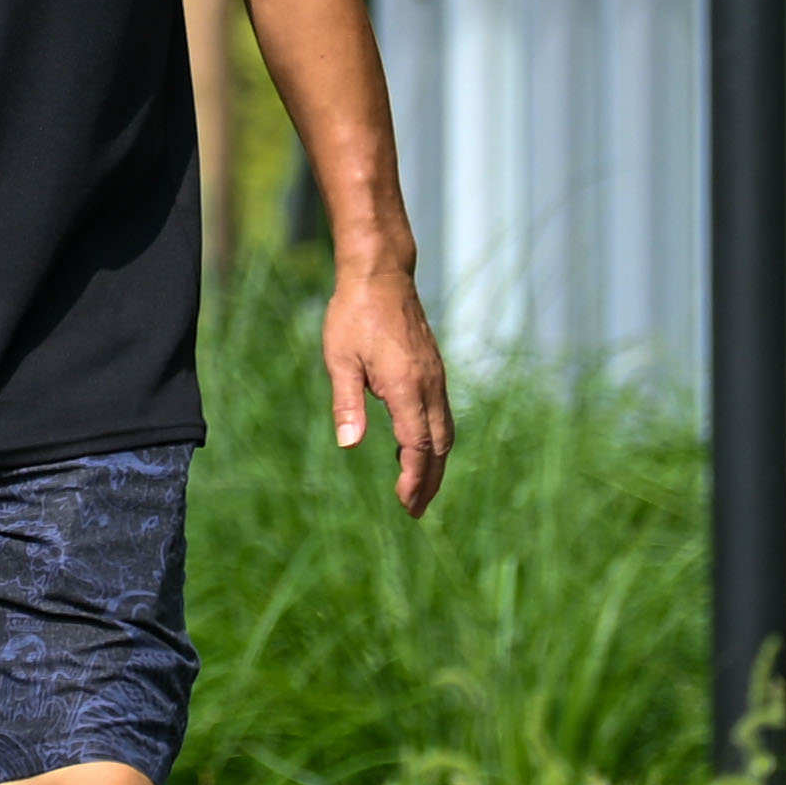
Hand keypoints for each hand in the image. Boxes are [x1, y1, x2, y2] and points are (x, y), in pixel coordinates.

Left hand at [322, 255, 453, 515]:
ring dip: (435, 464)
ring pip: (446, 431)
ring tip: (419, 488)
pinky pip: (442, 414)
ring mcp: (436, 377)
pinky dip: (435, 440)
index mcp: (406, 387)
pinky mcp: (434, 369)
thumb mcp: (340, 360)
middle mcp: (429, 385)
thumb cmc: (353, 314)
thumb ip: (347, 404)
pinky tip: (418, 447)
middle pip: (439, 447)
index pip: (417, 446)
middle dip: (428, 481)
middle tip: (415, 510)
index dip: (413, 478)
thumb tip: (349, 445)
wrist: (380, 273)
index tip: (405, 503)